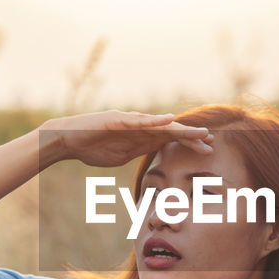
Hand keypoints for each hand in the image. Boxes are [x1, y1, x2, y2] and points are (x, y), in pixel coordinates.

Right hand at [42, 111, 213, 167]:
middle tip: (211, 141)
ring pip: (159, 125)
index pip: (170, 139)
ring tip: (199, 132)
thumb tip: (154, 158)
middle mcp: (138, 126)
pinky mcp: (117, 119)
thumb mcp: (121, 155)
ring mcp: (128, 121)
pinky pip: (138, 121)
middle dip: (191, 136)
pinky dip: (154, 120)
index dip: (189, 143)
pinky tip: (170, 121)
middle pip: (170, 131)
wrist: (67, 139)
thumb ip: (138, 153)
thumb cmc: (92, 148)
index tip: (208, 149)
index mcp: (140, 136)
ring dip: (180, 129)